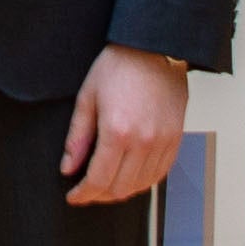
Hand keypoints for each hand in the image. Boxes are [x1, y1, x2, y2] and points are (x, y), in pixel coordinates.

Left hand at [60, 46, 186, 205]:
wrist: (154, 48)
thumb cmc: (118, 67)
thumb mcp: (87, 98)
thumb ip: (78, 138)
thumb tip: (68, 168)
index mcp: (118, 132)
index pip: (99, 180)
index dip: (83, 194)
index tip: (74, 196)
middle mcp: (144, 142)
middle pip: (120, 189)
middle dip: (99, 196)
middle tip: (86, 192)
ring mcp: (163, 142)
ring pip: (142, 186)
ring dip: (121, 191)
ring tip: (106, 185)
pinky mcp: (176, 139)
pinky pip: (160, 174)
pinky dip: (143, 182)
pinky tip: (130, 176)